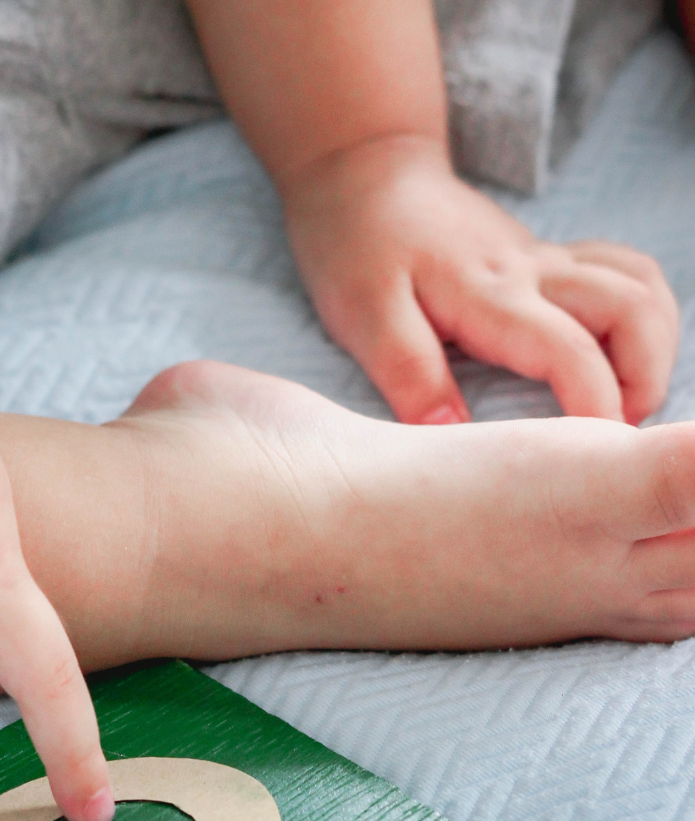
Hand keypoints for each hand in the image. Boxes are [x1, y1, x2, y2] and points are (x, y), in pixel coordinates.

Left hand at [282, 135, 678, 424]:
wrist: (364, 175)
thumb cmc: (356, 248)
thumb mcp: (365, 315)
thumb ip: (409, 371)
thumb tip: (451, 429)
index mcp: (491, 294)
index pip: (570, 351)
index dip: (596, 406)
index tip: (595, 456)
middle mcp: (533, 272)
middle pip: (635, 308)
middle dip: (646, 379)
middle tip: (613, 437)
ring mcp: (544, 261)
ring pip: (639, 286)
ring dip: (652, 346)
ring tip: (622, 402)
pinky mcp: (542, 259)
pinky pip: (619, 272)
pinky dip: (637, 312)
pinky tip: (614, 353)